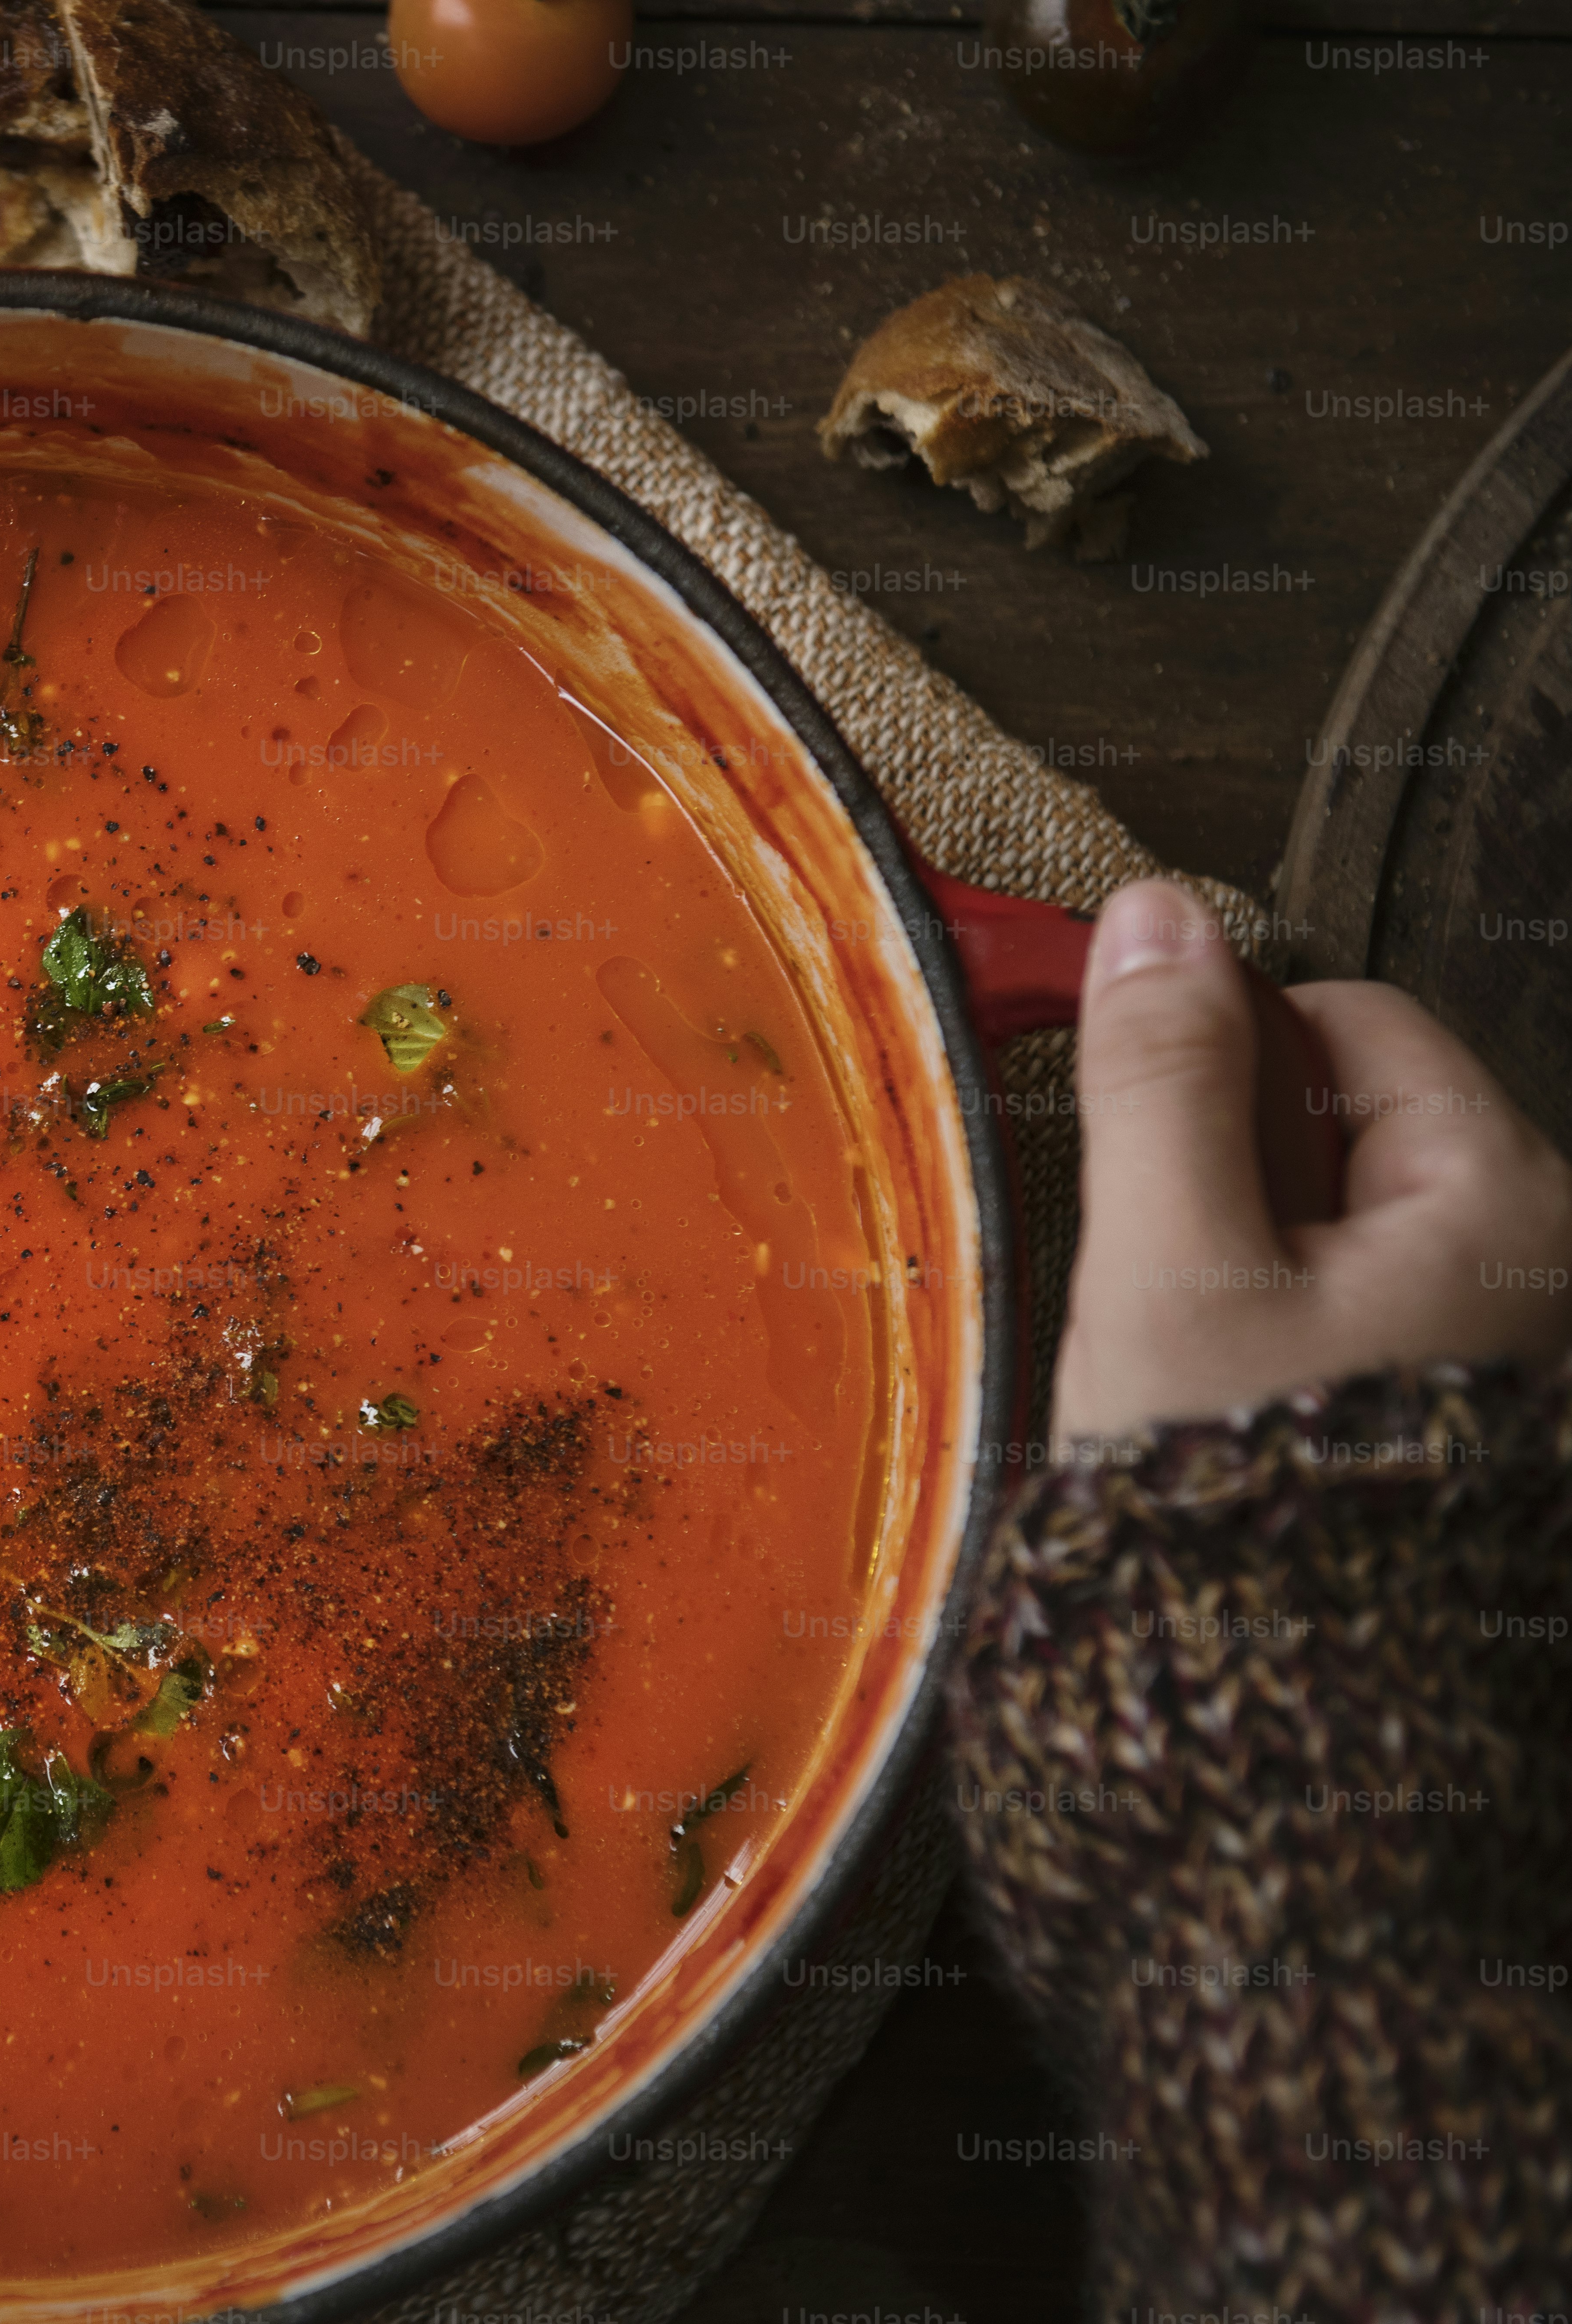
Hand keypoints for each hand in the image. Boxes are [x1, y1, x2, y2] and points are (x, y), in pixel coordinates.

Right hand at [1052, 878, 1571, 1450]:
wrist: (1288, 1733)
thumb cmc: (1246, 1507)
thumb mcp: (1171, 1267)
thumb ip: (1165, 1083)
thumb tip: (1156, 918)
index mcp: (1510, 1207)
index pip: (1351, 1025)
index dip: (1220, 1048)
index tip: (1131, 1116)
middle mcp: (1547, 1274)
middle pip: (1356, 1132)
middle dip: (1233, 1178)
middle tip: (1163, 1280)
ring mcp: (1512, 1360)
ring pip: (1344, 1235)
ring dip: (1248, 1270)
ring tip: (1194, 1366)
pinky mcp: (1468, 1432)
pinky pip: (1358, 1325)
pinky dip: (1282, 1346)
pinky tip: (1235, 1416)